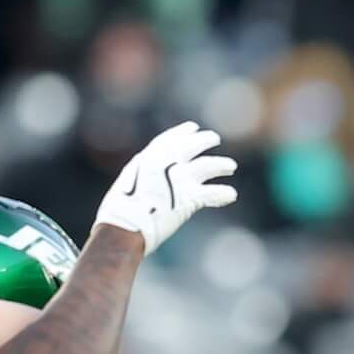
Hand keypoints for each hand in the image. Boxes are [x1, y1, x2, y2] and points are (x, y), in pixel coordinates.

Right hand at [92, 121, 237, 253]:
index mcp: (148, 159)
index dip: (182, 133)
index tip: (193, 127)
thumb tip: (153, 182)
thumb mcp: (128, 184)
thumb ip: (144, 178)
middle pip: (190, 147)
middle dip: (204, 140)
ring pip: (207, 166)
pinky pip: (212, 193)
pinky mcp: (189, 197)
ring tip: (231, 166)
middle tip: (215, 138)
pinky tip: (231, 195)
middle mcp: (165, 164)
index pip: (168, 140)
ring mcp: (179, 179)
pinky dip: (223, 194)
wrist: (125, 226)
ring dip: (221, 165)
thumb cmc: (121, 213)